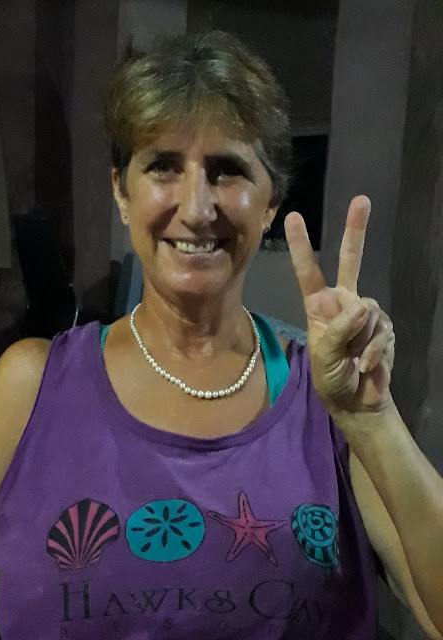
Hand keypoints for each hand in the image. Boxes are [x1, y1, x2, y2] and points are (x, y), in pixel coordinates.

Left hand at [284, 195, 394, 418]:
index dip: (301, 245)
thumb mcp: (323, 355)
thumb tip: (363, 305)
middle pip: (351, 261)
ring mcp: (366, 313)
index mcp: (318, 305)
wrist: (356, 401)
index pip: (308, 271)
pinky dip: (374, 352)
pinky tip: (366, 366)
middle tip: (362, 200)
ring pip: (370, 312)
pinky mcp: (384, 327)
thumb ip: (339, 329)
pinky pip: (382, 332)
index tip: (293, 217)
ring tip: (352, 361)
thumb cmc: (330, 378)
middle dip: (356, 231)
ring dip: (361, 341)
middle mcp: (343, 302)